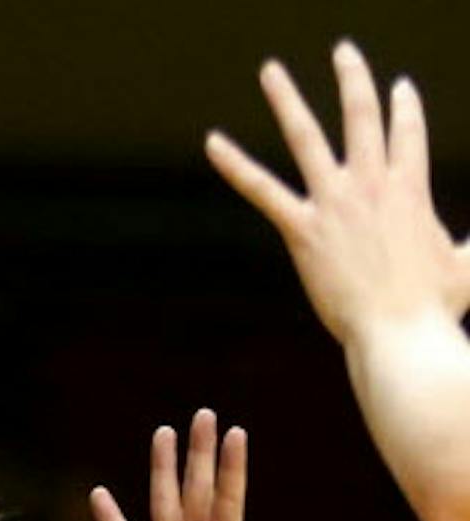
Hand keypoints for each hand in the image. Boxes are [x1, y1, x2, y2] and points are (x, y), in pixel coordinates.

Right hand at [90, 410, 321, 520]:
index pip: (227, 497)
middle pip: (196, 487)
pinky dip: (111, 519)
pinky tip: (99, 495)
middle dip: (198, 452)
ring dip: (163, 469)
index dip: (230, 467)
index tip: (234, 433)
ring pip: (163, 501)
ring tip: (163, 433)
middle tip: (203, 414)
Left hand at [208, 43, 469, 345]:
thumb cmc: (434, 307)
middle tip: (343, 50)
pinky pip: (262, 189)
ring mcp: (335, 203)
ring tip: (270, 70)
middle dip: (354, 78)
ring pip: (307, 137)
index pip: (407, 131)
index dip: (404, 107)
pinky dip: (236, 166)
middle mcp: (373, 184)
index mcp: (410, 189)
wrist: (399, 331)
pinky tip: (213, 143)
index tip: (399, 87)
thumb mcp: (469, 266)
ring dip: (287, 99)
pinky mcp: (302, 229)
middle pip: (363, 115)